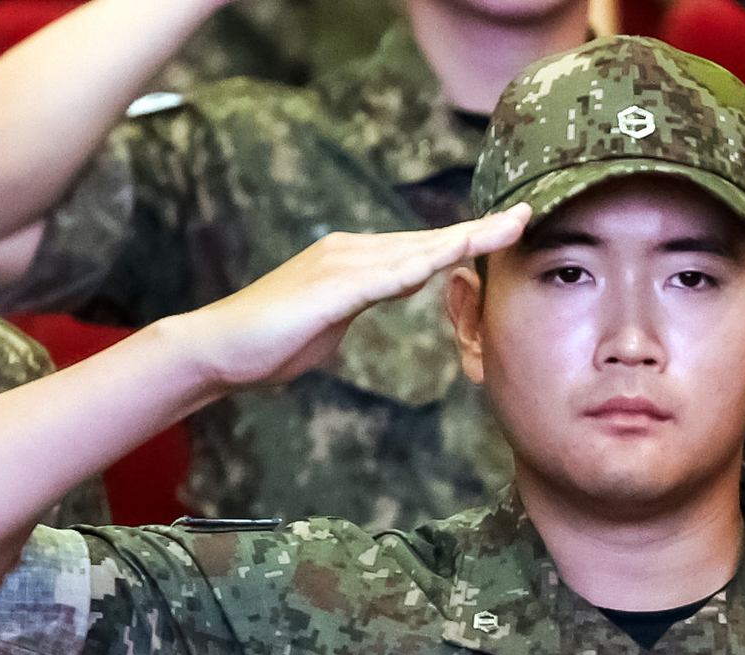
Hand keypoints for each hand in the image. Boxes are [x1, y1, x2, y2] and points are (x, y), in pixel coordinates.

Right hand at [178, 204, 530, 390]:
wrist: (218, 350)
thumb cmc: (273, 342)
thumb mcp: (337, 319)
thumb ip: (370, 299)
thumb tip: (404, 283)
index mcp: (357, 260)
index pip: (424, 248)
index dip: (468, 238)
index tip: (510, 228)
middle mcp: (352, 252)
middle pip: (428, 241)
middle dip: (479, 230)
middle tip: (527, 215)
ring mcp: (339, 267)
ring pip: (414, 252)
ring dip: (462, 241)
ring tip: (506, 228)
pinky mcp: (327, 291)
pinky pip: (382, 278)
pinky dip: (418, 268)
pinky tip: (449, 261)